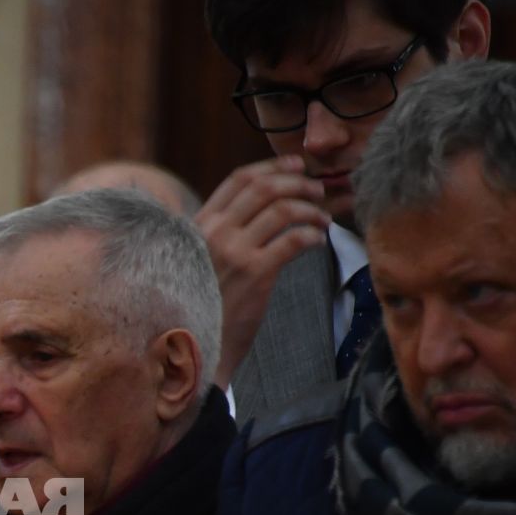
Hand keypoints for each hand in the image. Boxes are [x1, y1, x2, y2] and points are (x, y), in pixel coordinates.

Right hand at [194, 155, 329, 385]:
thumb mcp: (200, 262)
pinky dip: (313, 234)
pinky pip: (294, 239)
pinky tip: (319, 241)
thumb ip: (220, 236)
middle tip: (317, 190)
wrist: (193, 348)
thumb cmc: (201, 307)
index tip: (296, 166)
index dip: (272, 167)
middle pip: (264, 187)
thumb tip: (258, 212)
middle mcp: (213, 232)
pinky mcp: (255, 273)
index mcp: (199, 225)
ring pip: (283, 209)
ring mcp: (234, 251)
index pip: (239, 180)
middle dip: (298, 183)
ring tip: (322, 218)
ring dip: (311, 209)